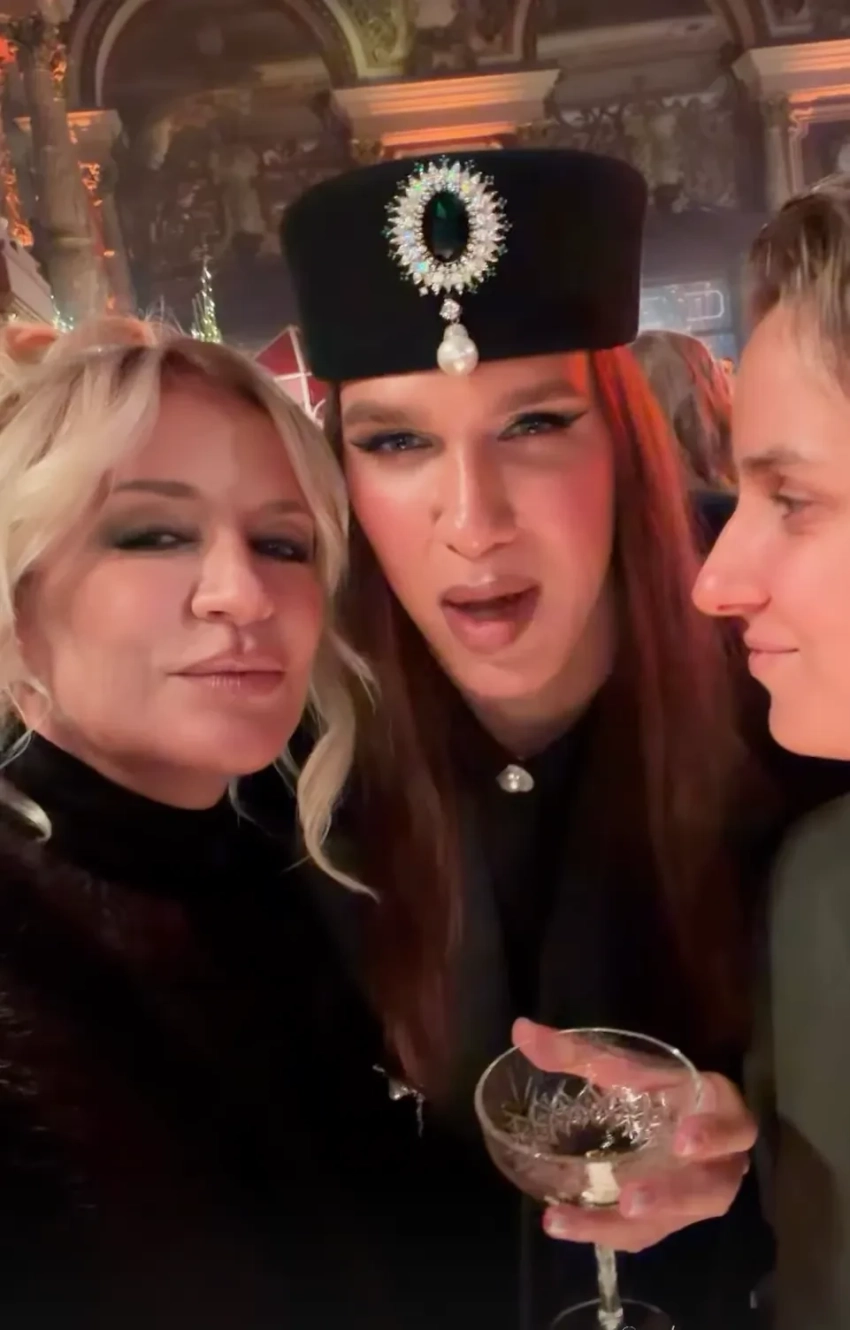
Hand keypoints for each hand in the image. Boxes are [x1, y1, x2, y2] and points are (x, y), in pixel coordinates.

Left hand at [512, 1018, 756, 1254]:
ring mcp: (696, 1198)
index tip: (683, 1140)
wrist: (675, 1118)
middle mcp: (720, 1165)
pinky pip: (646, 1234)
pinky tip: (566, 1226)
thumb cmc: (659, 1088)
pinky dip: (607, 1231)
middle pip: (708, 1191)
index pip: (734, 1128)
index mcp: (722, 1115)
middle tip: (630, 1198)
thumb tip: (521, 1030)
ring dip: (626, 1225)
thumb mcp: (627, 1068)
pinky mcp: (671, 1221)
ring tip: (571, 1222)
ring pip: (672, 1222)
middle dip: (670, 1196)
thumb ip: (578, 1053)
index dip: (715, 1136)